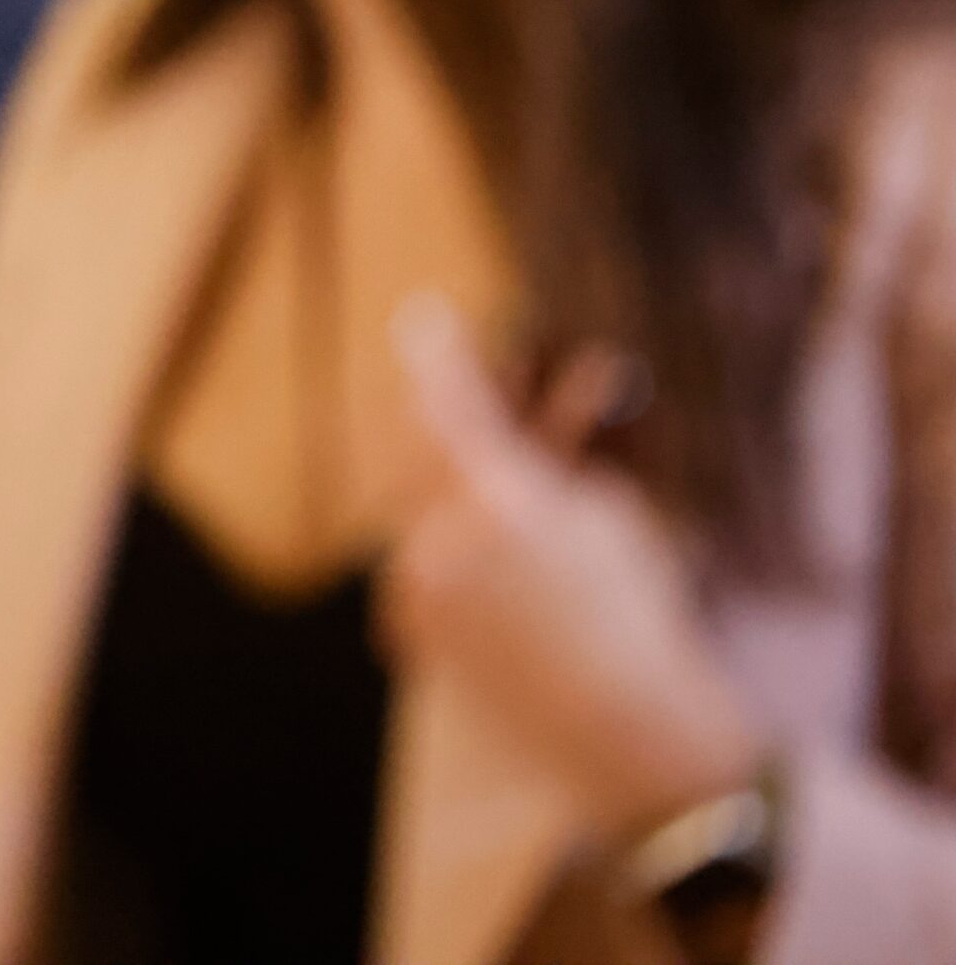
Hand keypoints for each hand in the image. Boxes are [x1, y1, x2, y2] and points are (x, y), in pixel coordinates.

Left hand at [381, 296, 762, 833]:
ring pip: (417, 514)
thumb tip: (530, 419)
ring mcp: (417, 589)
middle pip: (420, 456)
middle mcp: (441, 541)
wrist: (626, 728)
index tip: (420, 317)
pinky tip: (495, 573)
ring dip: (452, 501)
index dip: (435, 356)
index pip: (451, 408)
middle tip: (479, 410)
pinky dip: (447, 556)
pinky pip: (416, 568)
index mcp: (499, 502)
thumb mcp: (610, 515)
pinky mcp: (408, 628)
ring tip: (508, 515)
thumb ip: (559, 459)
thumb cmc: (637, 613)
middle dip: (448, 428)